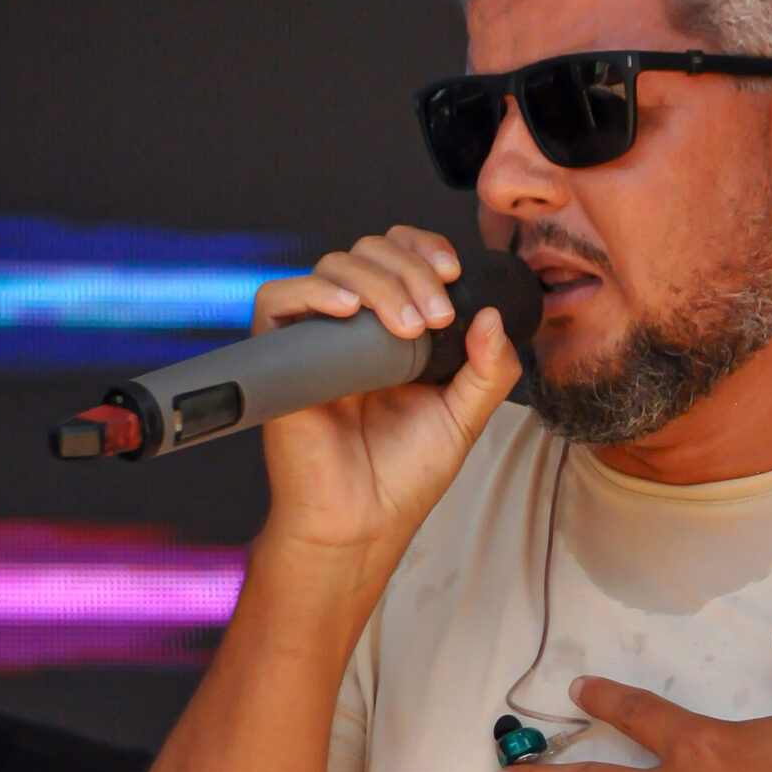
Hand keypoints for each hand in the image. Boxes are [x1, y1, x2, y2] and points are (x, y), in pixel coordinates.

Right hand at [251, 226, 520, 563]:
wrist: (363, 523)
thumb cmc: (404, 476)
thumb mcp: (464, 417)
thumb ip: (488, 369)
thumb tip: (493, 315)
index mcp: (393, 331)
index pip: (399, 257)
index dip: (422, 248)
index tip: (452, 272)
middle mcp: (353, 328)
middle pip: (368, 253)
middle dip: (409, 269)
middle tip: (435, 317)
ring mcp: (316, 340)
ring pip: (332, 267)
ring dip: (377, 282)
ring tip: (406, 328)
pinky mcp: (281, 358)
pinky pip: (277, 299)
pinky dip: (313, 291)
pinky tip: (349, 310)